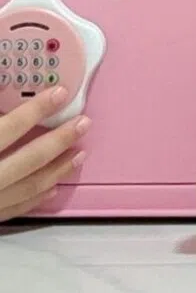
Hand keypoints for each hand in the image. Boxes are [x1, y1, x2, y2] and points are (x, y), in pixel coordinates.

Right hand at [0, 86, 88, 221]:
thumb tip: (5, 90)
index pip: (9, 128)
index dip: (37, 109)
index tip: (61, 93)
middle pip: (28, 159)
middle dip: (60, 140)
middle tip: (84, 123)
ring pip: (28, 187)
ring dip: (58, 169)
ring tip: (79, 153)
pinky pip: (15, 209)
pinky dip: (36, 198)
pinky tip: (53, 188)